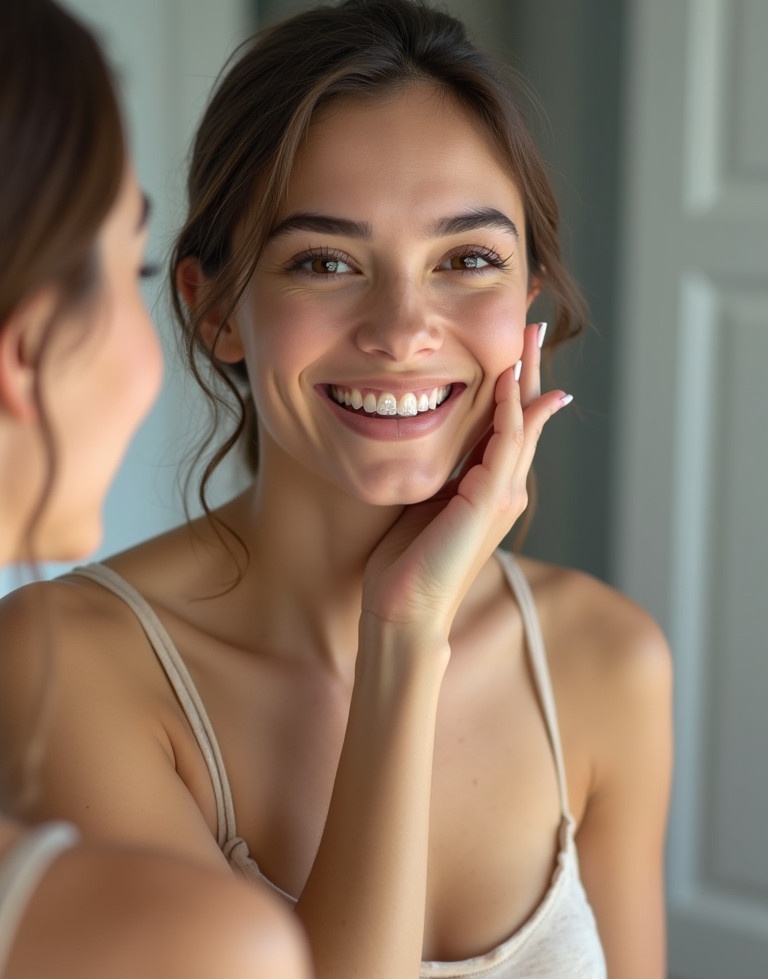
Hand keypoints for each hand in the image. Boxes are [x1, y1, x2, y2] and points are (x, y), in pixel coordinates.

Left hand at [362, 322, 570, 634]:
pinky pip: (505, 444)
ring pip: (523, 423)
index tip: (512, 342)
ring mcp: (502, 495)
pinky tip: (508, 378)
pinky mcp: (488, 502)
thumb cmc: (406, 563)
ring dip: (526, 376)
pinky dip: (509, 409)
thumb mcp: (425, 504)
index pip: (509, 423)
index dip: (513, 382)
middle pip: (525, 416)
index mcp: (489, 487)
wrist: (405, 609)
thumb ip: (441, 474)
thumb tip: (439, 447)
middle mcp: (504, 488)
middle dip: (529, 368)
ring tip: (529, 336)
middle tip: (533, 324)